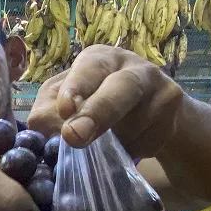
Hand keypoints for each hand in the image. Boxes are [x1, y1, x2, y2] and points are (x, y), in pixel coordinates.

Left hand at [28, 45, 183, 157]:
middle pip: (122, 88)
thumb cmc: (91, 100)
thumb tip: (39, 129)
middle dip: (98, 113)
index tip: (64, 110)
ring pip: (135, 123)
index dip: (76, 87)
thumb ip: (47, 112)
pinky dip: (130, 151)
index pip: (89, 67)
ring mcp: (159, 90)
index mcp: (99, 59)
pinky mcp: (172, 118)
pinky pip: (147, 143)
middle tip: (74, 136)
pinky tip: (125, 146)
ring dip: (113, 143)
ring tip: (102, 146)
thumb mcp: (62, 100)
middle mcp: (132, 68)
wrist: (146, 112)